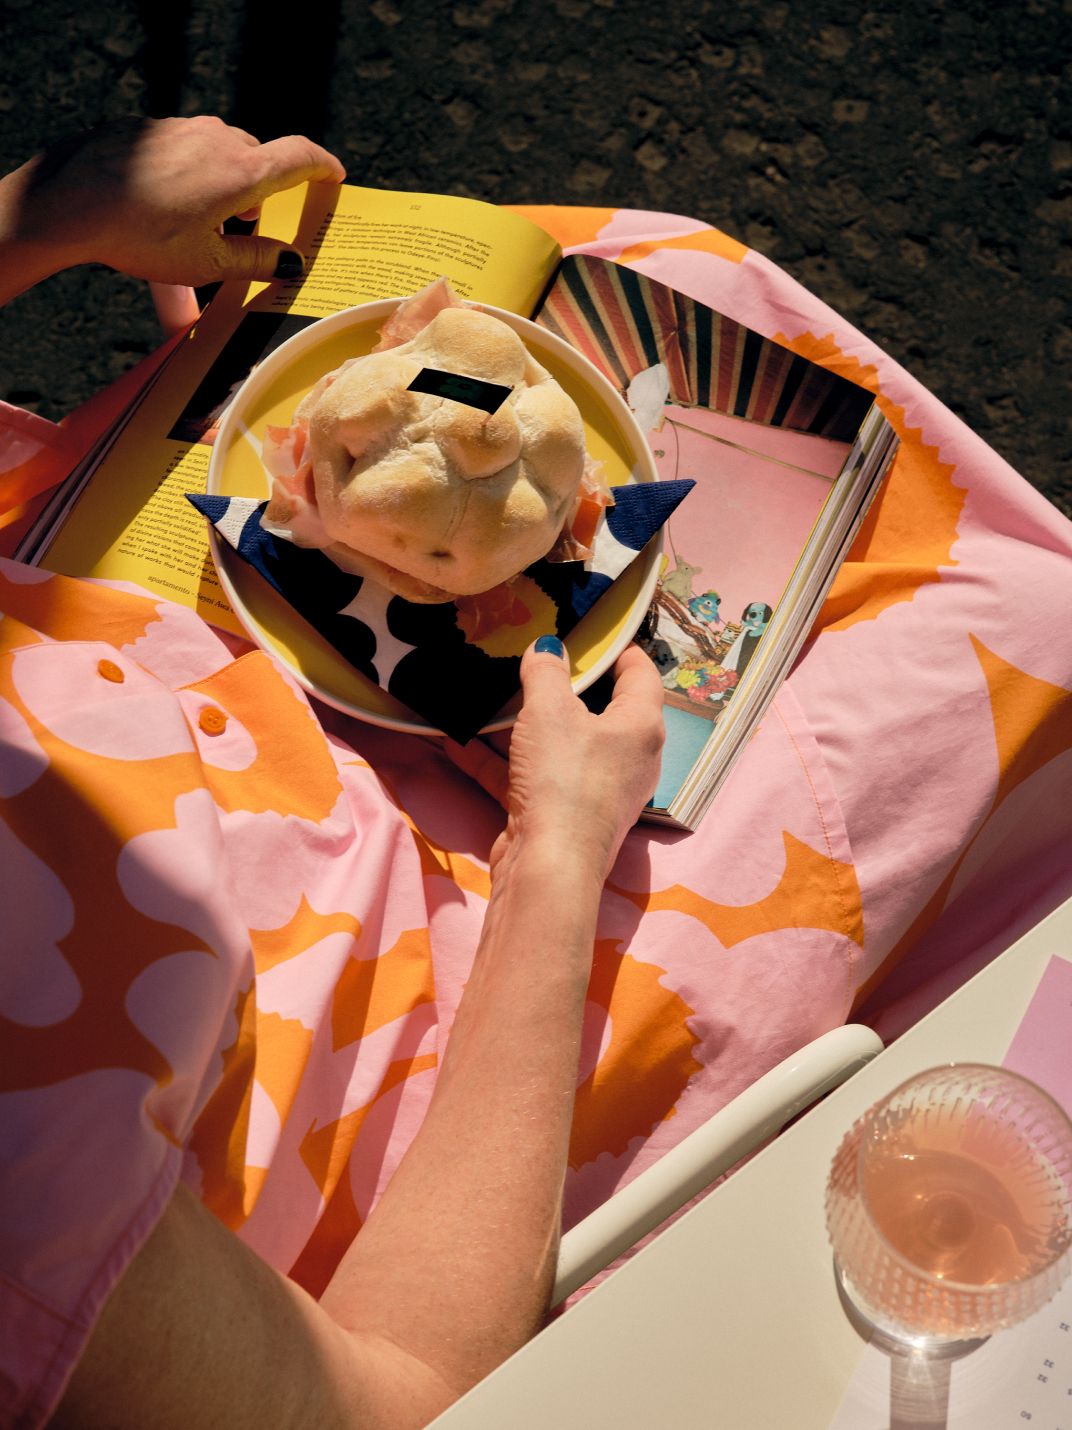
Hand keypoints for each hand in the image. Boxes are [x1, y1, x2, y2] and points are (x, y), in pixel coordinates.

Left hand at [2, 115, 345, 288]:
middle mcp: (219, 139)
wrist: (71, 200)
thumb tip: (290, 262)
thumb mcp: (207, 264)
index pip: (300, 157)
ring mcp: (183, 128)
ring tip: (198, 225)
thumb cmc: (143, 236)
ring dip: (221, 186)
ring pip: (220, 155)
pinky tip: (162, 206)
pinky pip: (185, 151)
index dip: (323, 166)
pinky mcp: (151, 129)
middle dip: (259, 194)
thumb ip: (256, 261)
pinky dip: (188, 177)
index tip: (335, 175)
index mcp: (243, 173)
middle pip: (257, 161)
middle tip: (245, 229)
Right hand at [448, 638, 664, 881]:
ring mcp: (594, 789)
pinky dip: (500, 760)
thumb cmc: (563, 778)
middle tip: (534, 657)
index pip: (641, 673)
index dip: (620, 647)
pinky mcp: (560, 813)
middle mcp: (627, 758)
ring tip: (490, 693)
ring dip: (522, 724)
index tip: (594, 629)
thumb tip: (548, 646)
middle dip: (562, 685)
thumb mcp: (549, 711)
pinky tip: (459, 741)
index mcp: (640, 726)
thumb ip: (546, 671)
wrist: (548, 866)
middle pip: (597, 709)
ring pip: (558, 744)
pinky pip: (531, 776)